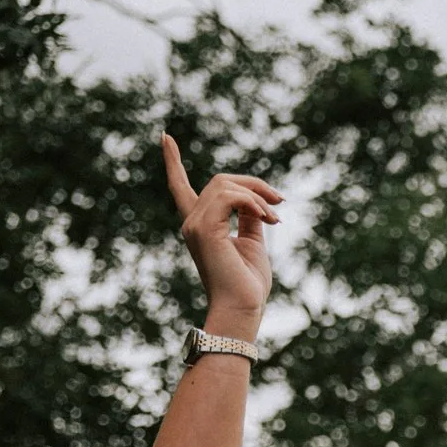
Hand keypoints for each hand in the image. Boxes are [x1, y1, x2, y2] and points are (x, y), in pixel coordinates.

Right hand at [160, 134, 279, 336]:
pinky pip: (229, 197)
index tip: (166, 137)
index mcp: (201, 225)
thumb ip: (249, 218)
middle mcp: (192, 222)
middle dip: (253, 184)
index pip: (180, 187)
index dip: (172, 162)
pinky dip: (253, 203)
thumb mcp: (251, 243)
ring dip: (257, 195)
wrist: (242, 309)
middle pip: (220, 181)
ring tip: (274, 218)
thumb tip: (255, 200)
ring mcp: (195, 225)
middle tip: (280, 201)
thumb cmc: (248, 284)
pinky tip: (267, 219)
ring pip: (225, 185)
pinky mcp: (205, 229)